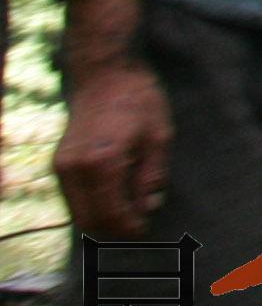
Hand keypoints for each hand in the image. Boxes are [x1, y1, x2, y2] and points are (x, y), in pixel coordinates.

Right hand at [55, 59, 172, 239]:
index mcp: (103, 162)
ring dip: (101, 218)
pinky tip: (114, 196)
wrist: (105, 76)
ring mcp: (62, 166)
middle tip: (138, 224)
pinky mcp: (58, 163)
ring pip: (78, 212)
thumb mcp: (158, 137)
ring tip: (129, 211)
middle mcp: (75, 168)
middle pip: (89, 220)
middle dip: (114, 228)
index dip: (129, 227)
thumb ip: (151, 176)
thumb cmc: (138, 101)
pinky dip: (91, 204)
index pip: (112, 213)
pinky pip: (72, 198)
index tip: (145, 229)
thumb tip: (148, 207)